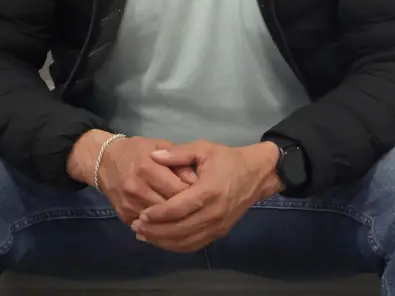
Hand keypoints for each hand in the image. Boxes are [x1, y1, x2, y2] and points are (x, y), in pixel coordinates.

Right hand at [67, 131, 197, 224]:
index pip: (178, 189)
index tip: (206, 195)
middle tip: (203, 210)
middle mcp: (136, 188)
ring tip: (193, 220)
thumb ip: (178, 161)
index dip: (195, 193)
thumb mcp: (159, 146)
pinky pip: (148, 228)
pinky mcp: (124, 216)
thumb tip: (197, 180)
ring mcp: (129, 204)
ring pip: (161, 222)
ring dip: (177, 222)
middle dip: (188, 210)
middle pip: (170, 207)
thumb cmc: (136, 151)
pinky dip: (163, 228)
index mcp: (147, 167)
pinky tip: (176, 226)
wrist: (104, 161)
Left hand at [132, 140, 281, 252]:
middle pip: (179, 229)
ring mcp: (218, 225)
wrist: (257, 174)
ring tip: (144, 236)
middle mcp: (214, 213)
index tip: (141, 215)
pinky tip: (163, 241)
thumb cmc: (227, 159)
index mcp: (208, 191)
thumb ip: (178, 153)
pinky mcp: (220, 232)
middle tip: (137, 227)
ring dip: (163, 241)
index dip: (157, 214)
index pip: (177, 209)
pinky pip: (196, 244)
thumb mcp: (203, 149)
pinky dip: (177, 246)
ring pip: (186, 241)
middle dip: (155, 231)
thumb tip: (153, 155)